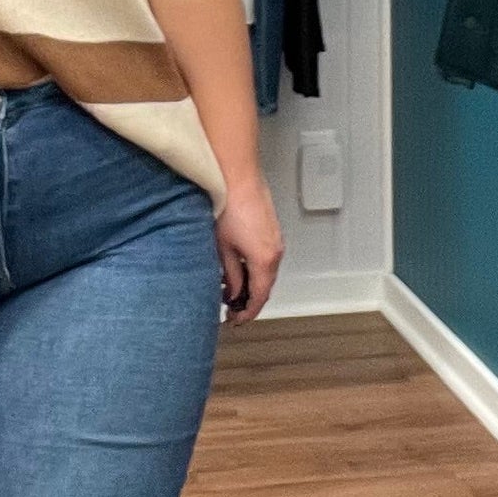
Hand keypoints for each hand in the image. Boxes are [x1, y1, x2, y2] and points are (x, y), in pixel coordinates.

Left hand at [215, 174, 283, 323]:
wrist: (237, 175)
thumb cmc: (228, 205)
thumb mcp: (221, 247)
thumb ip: (229, 274)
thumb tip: (231, 291)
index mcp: (264, 260)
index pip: (259, 297)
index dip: (247, 313)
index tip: (236, 321)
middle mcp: (275, 252)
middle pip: (264, 285)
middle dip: (247, 299)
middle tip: (230, 308)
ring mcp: (275, 239)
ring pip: (264, 271)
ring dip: (249, 282)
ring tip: (228, 288)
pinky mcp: (270, 228)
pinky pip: (265, 257)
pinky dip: (253, 267)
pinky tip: (235, 266)